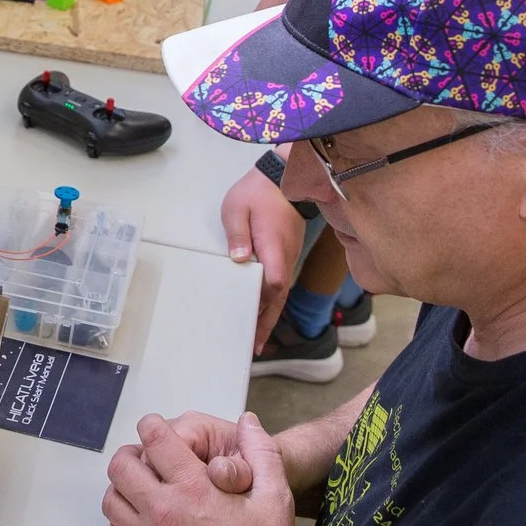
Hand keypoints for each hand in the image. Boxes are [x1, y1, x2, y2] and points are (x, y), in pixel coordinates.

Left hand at [104, 412, 307, 525]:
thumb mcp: (277, 497)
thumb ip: (263, 452)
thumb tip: (248, 421)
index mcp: (194, 489)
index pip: (154, 439)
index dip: (153, 426)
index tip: (158, 429)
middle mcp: (163, 511)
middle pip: (121, 466)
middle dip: (131, 453)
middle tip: (148, 457)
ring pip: (111, 499)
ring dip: (122, 486)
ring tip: (143, 485)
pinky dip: (121, 520)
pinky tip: (141, 518)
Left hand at [222, 168, 305, 350]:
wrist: (283, 178)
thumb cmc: (258, 192)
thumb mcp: (238, 208)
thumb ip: (238, 234)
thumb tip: (239, 258)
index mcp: (273, 248)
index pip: (273, 282)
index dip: (263, 304)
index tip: (251, 323)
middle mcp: (284, 258)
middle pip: (278, 298)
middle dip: (265, 323)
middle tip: (253, 347)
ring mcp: (287, 258)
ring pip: (280, 295)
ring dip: (269, 317)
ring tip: (256, 341)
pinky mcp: (285, 255)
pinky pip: (280, 285)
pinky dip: (272, 303)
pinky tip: (262, 313)